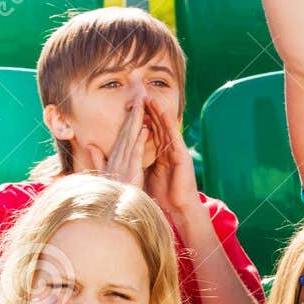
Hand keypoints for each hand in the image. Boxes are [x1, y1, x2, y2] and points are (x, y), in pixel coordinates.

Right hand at [82, 98, 148, 188]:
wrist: (110, 211)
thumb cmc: (110, 194)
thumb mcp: (103, 175)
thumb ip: (97, 159)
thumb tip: (90, 145)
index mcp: (114, 157)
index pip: (123, 134)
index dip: (129, 119)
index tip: (136, 105)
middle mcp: (117, 157)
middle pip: (127, 131)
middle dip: (134, 113)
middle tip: (140, 96)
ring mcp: (123, 163)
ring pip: (131, 138)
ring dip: (136, 121)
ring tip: (142, 105)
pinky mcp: (130, 171)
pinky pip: (135, 153)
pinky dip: (139, 141)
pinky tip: (145, 129)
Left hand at [144, 103, 201, 222]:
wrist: (178, 207)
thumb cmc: (163, 195)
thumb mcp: (144, 175)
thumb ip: (135, 163)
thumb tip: (121, 159)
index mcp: (160, 154)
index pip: (149, 132)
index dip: (142, 120)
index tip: (132, 107)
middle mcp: (169, 150)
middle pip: (158, 127)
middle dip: (150, 111)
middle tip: (141, 96)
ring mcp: (176, 152)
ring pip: (167, 129)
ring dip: (160, 114)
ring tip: (152, 99)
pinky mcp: (182, 157)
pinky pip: (175, 138)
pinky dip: (170, 126)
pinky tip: (164, 115)